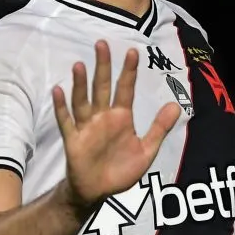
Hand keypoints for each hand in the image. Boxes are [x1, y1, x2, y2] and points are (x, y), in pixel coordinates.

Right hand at [52, 40, 181, 212]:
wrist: (98, 191)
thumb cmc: (121, 170)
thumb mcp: (146, 151)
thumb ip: (159, 128)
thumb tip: (176, 105)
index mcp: (122, 117)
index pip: (126, 89)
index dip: (129, 71)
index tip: (133, 52)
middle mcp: (103, 117)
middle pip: (102, 87)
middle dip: (103, 67)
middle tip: (102, 44)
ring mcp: (87, 127)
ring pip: (83, 101)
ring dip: (81, 84)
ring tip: (80, 65)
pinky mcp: (73, 140)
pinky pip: (66, 121)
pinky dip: (61, 107)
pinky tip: (58, 90)